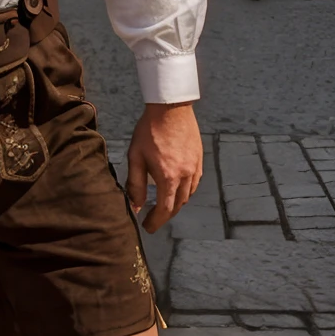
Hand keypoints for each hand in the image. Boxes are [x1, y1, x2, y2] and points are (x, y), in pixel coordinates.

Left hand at [126, 103, 202, 232]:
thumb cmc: (149, 131)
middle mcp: (186, 176)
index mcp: (168, 177)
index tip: (147, 227)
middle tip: (153, 219)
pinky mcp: (199, 160)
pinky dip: (185, 192)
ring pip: (188, 195)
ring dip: (176, 204)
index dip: (156, 222)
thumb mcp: (135, 157)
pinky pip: (195, 183)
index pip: (165, 209)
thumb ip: (134, 184)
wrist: (171, 108)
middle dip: (165, 215)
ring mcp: (195, 168)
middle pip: (178, 205)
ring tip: (163, 205)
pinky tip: (176, 189)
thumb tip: (134, 206)